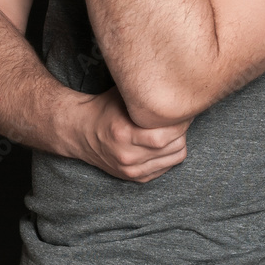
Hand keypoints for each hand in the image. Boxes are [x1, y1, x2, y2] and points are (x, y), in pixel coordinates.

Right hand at [71, 86, 193, 182]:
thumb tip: (176, 86)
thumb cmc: (105, 109)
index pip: (165, 134)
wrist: (81, 132)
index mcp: (124, 134)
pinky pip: (167, 167)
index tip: (182, 107)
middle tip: (180, 115)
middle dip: (183, 128)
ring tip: (172, 128)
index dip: (180, 119)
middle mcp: (128, 156)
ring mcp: (132, 170)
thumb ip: (145, 94)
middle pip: (175, 146)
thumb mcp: (122, 96)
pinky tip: (164, 141)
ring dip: (179, 141)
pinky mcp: (136, 178)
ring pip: (175, 157)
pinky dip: (170, 153)